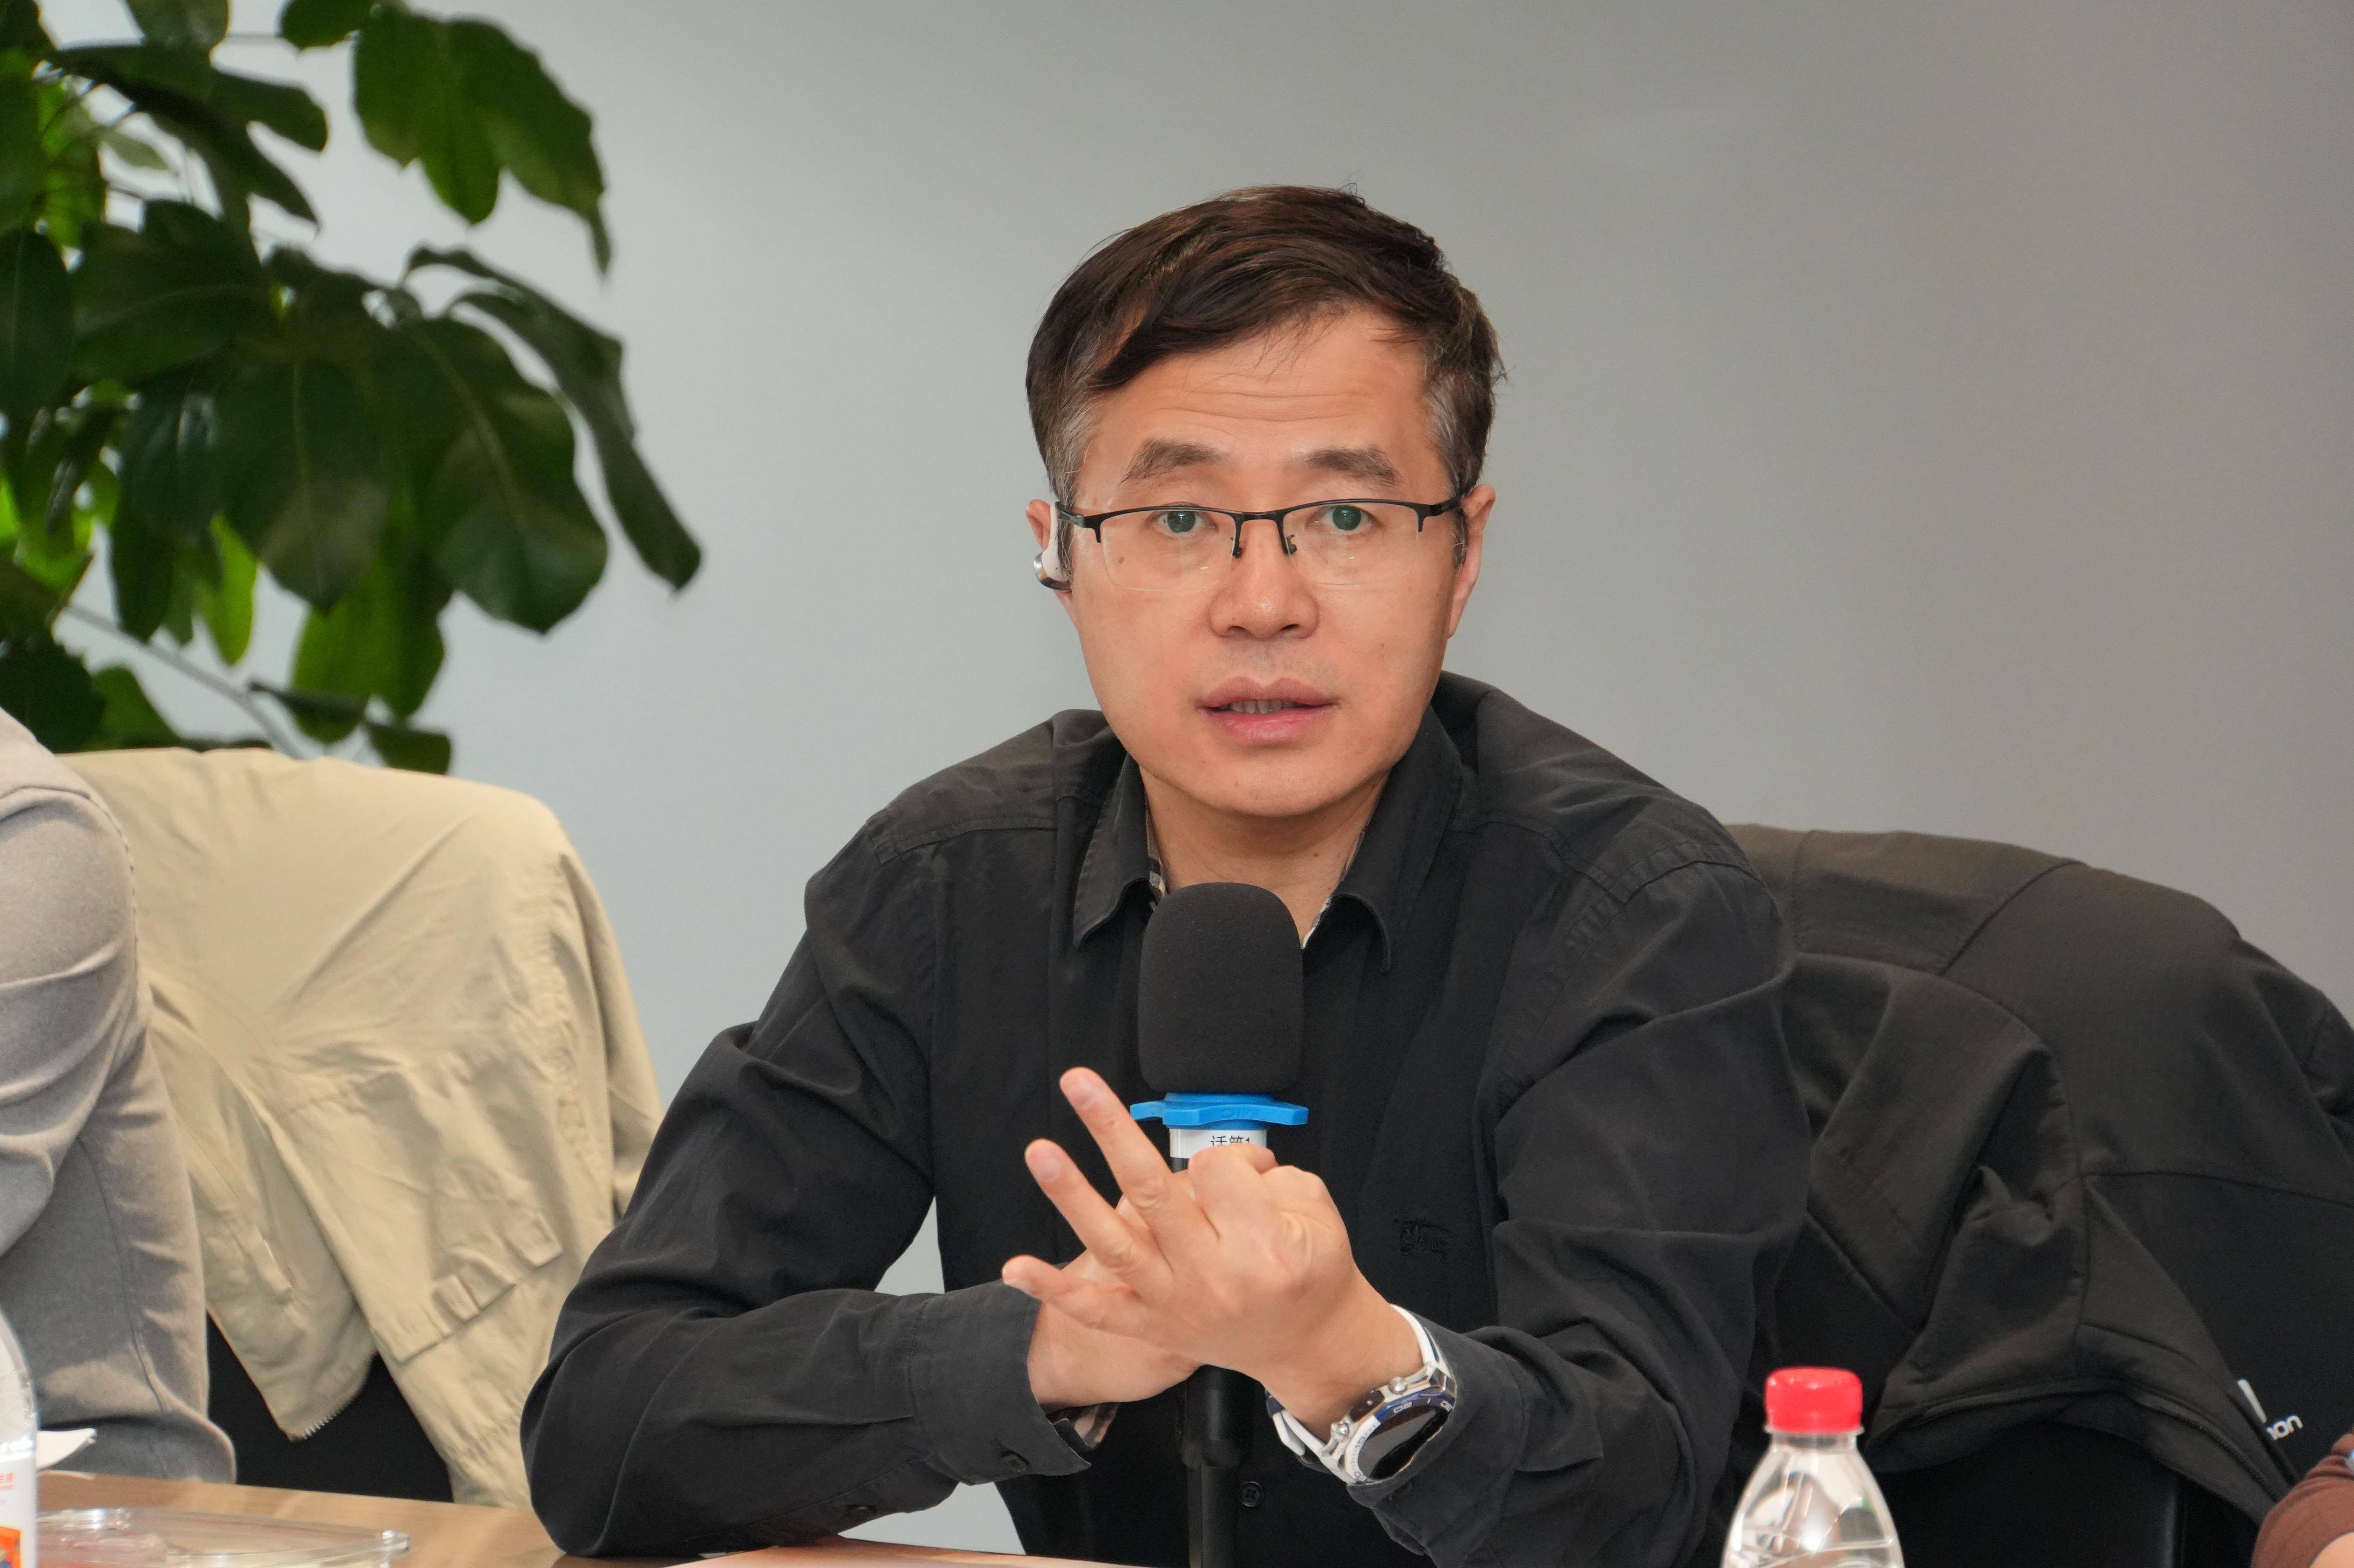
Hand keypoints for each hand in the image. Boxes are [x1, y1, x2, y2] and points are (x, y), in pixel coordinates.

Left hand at [1002, 1068, 1420, 1430]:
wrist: (1309, 1344)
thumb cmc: (1312, 1270)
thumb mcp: (1317, 1210)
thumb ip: (1271, 1176)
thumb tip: (1223, 1162)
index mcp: (1262, 1246)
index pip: (1216, 1171)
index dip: (1233, 1159)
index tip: (1252, 1173)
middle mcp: (1212, 1276)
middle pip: (1152, 1190)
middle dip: (1111, 1130)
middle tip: (1079, 1083)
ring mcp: (1176, 1304)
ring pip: (1115, 1243)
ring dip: (1072, 1195)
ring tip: (1040, 1152)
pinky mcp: (1152, 1326)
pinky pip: (1097, 1309)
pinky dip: (1054, 1289)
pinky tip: (1017, 1266)